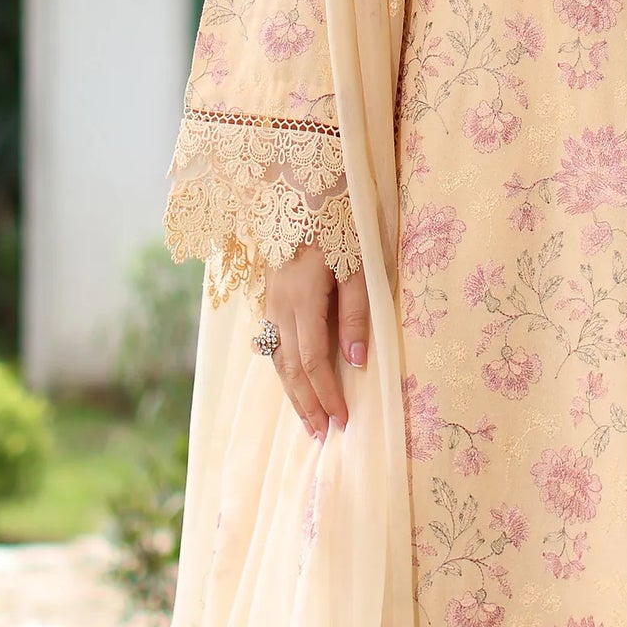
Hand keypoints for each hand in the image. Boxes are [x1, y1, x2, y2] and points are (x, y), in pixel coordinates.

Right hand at [262, 244, 370, 439]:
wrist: (301, 190)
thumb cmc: (338, 225)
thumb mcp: (356, 266)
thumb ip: (355, 314)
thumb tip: (357, 362)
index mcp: (302, 299)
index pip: (312, 361)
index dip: (326, 394)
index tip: (342, 421)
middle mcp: (279, 306)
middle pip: (289, 368)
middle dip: (306, 405)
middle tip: (322, 436)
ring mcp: (269, 302)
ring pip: (276, 359)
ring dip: (292, 394)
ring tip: (307, 422)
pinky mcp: (269, 297)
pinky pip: (271, 343)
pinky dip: (282, 371)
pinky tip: (291, 384)